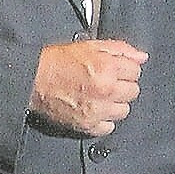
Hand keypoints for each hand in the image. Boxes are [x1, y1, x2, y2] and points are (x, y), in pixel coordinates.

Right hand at [28, 39, 146, 135]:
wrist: (33, 80)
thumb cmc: (57, 62)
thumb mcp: (89, 46)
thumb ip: (119, 49)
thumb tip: (141, 57)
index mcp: (107, 68)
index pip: (135, 71)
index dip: (125, 68)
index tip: (116, 69)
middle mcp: (106, 91)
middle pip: (133, 92)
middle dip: (122, 86)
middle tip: (106, 82)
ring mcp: (98, 110)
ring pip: (124, 111)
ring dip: (115, 104)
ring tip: (100, 97)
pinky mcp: (88, 125)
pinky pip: (109, 127)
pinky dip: (103, 120)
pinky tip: (94, 110)